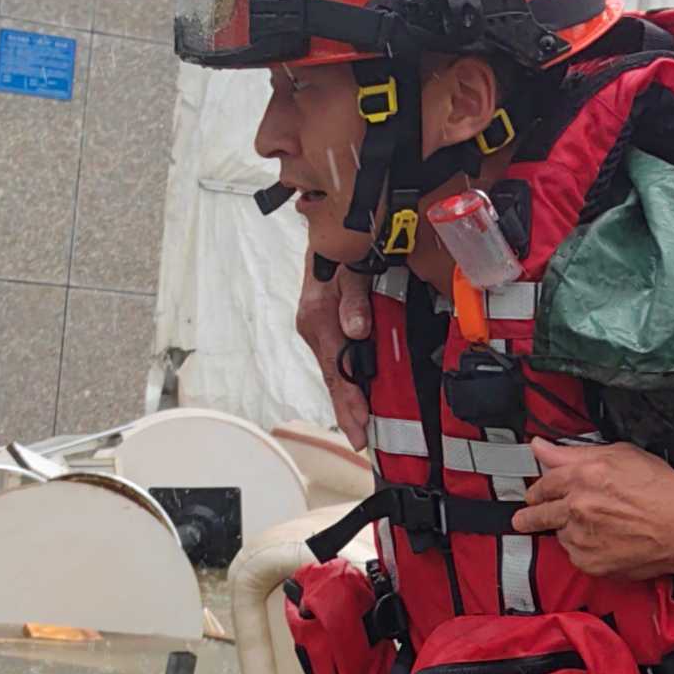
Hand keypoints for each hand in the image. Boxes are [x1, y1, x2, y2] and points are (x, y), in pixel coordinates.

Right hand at [295, 248, 372, 446]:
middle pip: (333, 378)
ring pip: (333, 373)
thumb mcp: (350, 269)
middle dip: (346, 411)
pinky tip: (355, 400)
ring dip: (346, 401)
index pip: (336, 369)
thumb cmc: (340, 250)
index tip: (359, 425)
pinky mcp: (323, 330)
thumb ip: (353, 300)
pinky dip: (345, 383)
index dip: (348, 400)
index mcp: (318, 318)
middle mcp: (313, 328)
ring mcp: (316, 331)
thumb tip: (355, 330)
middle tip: (360, 438)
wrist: (328, 235)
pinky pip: (335, 362)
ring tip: (358, 428)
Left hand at [512, 441, 673, 580]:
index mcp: (583, 476)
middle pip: (536, 513)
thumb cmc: (664, 492)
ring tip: (593, 528)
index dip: (539, 488)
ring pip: (558, 534)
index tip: (536, 493)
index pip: (543, 482)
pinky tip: (605, 541)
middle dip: (531, 515)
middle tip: (528, 518)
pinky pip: (574, 555)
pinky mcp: (590, 562)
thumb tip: (541, 447)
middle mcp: (577, 507)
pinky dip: (583, 549)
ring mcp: (581, 537)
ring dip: (566, 531)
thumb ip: (574, 452)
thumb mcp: (623, 455)